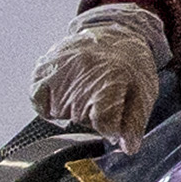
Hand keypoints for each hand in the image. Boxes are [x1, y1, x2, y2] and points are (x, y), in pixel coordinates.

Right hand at [32, 5, 164, 137]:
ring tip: (86, 94)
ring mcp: (61, 68)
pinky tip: (62, 98)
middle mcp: (82, 72)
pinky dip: (46, 104)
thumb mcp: (144, 93)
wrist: (115, 33)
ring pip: (59, 111)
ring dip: (71, 111)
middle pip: (80, 120)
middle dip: (92, 120)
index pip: (102, 120)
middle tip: (103, 103)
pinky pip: (36, 97)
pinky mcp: (44, 66)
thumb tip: (128, 148)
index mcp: (111, 79)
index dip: (109, 130)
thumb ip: (135, 123)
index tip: (113, 127)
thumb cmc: (132, 66)